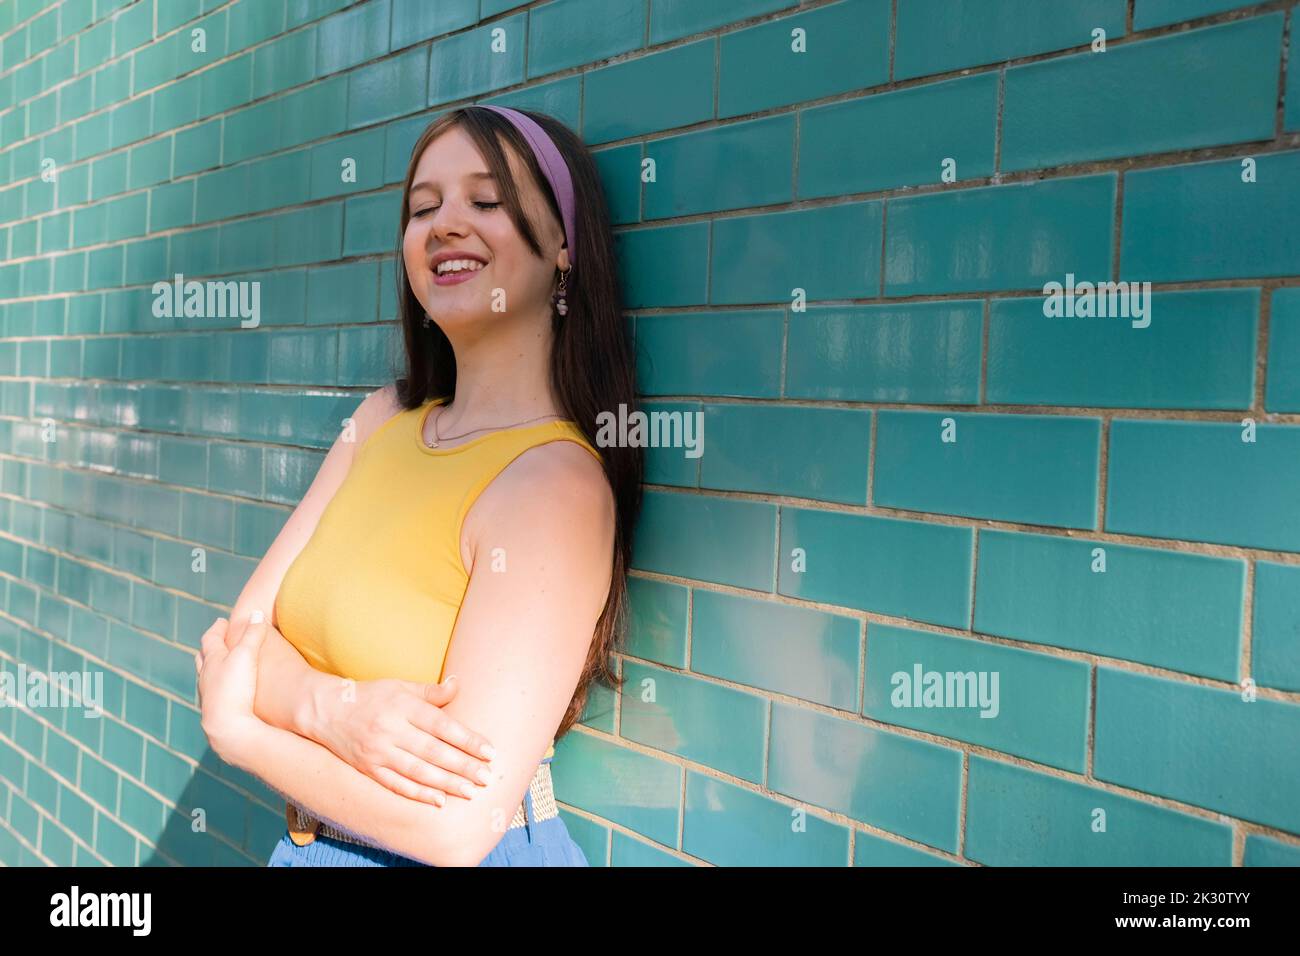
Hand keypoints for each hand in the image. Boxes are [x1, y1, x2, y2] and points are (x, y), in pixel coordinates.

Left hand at [197, 612, 268, 764]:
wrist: (227, 728)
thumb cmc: (235, 688)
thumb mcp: (247, 655)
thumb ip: (253, 634)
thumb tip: (256, 613)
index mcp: (212, 660)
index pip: (210, 639)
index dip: (217, 629)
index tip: (222, 621)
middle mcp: (205, 678)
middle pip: (203, 658)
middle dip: (209, 647)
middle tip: (216, 640)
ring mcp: (208, 697)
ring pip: (205, 678)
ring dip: (211, 669)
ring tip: (219, 667)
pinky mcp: (215, 713)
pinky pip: (212, 696)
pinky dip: (217, 689)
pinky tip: (224, 695)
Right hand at [310, 675, 498, 806]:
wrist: (326, 710)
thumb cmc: (370, 696)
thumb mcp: (400, 686)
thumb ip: (430, 692)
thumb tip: (458, 684)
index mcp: (402, 706)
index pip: (442, 725)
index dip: (467, 739)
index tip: (489, 751)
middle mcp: (391, 730)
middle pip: (433, 751)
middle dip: (463, 766)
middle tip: (487, 777)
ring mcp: (378, 751)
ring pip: (418, 771)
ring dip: (446, 783)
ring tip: (470, 791)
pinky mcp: (368, 768)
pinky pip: (396, 784)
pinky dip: (417, 794)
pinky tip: (438, 801)